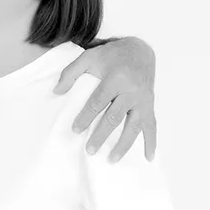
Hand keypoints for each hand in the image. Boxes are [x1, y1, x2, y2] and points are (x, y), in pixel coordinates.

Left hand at [57, 38, 156, 160]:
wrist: (139, 50)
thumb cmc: (111, 56)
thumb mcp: (89, 57)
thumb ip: (71, 72)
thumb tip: (57, 92)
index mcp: (116, 78)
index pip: (98, 101)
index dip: (86, 117)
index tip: (75, 130)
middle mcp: (132, 90)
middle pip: (115, 117)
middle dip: (101, 135)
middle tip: (89, 150)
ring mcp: (143, 99)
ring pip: (134, 125)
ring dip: (123, 144)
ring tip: (111, 159)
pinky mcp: (150, 105)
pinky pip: (152, 125)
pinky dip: (151, 142)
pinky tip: (148, 157)